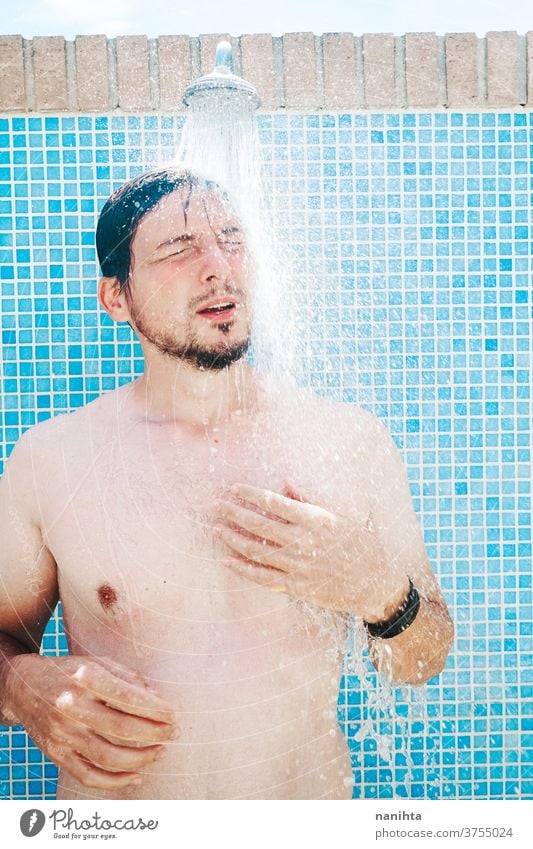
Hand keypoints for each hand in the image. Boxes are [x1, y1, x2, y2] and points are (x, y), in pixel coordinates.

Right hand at [5, 654, 177, 789]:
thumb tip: (157, 697)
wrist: (23, 686)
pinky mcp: (56, 753)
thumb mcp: (97, 663)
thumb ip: (128, 678)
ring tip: (160, 751)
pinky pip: (88, 775)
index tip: (175, 714)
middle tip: (174, 733)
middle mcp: (71, 706)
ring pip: (108, 756)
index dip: (157, 710)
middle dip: (155, 734)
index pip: (129, 698)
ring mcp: (62, 733)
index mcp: (85, 678)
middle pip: (122, 728)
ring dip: (140, 759)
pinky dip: (115, 782)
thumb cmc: (69, 672)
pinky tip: (136, 776)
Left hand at [214, 483, 408, 617]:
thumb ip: (311, 498)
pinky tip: (227, 560)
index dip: (252, 494)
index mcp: (316, 520)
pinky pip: (263, 577)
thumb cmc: (359, 543)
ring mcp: (299, 567)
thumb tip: (285, 482)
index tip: (235, 488)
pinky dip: (242, 569)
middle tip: (215, 505)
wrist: (375, 582)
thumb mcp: (341, 513)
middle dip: (234, 513)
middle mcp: (304, 543)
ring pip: (257, 552)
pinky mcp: (297, 587)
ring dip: (233, 539)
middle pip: (260, 526)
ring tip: (215, 528)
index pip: (275, 503)